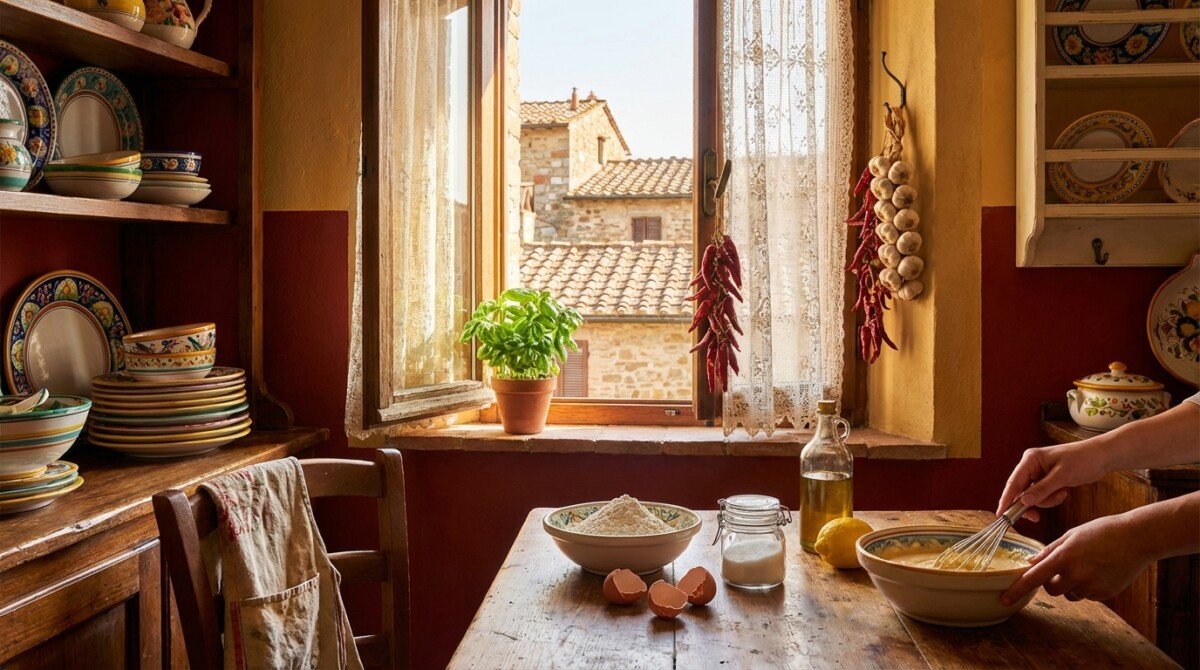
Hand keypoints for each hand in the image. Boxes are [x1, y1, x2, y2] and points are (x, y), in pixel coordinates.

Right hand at [996, 442, 1108, 521]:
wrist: (1102, 456)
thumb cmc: (1083, 460)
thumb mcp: (1062, 476)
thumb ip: (1042, 489)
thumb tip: (1023, 502)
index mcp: (1030, 459)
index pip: (1013, 483)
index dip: (1006, 500)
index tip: (1000, 515)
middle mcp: (1031, 466)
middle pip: (1021, 491)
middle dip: (1032, 503)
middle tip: (1036, 517)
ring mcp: (1038, 473)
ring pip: (1033, 496)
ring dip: (1047, 500)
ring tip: (1062, 493)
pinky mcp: (1047, 480)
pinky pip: (1043, 495)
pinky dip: (1052, 498)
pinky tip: (1064, 491)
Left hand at [1000, 514, 1151, 606]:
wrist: (1136, 538)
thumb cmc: (1101, 531)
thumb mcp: (1071, 535)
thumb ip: (1049, 551)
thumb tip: (1031, 563)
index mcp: (1064, 556)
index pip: (1033, 577)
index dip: (1017, 589)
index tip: (1004, 599)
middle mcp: (1076, 574)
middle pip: (1051, 589)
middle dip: (1051, 582)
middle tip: (1063, 567)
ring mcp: (1092, 586)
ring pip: (1070, 593)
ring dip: (1071, 584)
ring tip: (1087, 564)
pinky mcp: (1105, 593)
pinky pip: (1087, 595)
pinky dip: (1088, 587)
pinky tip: (1100, 570)